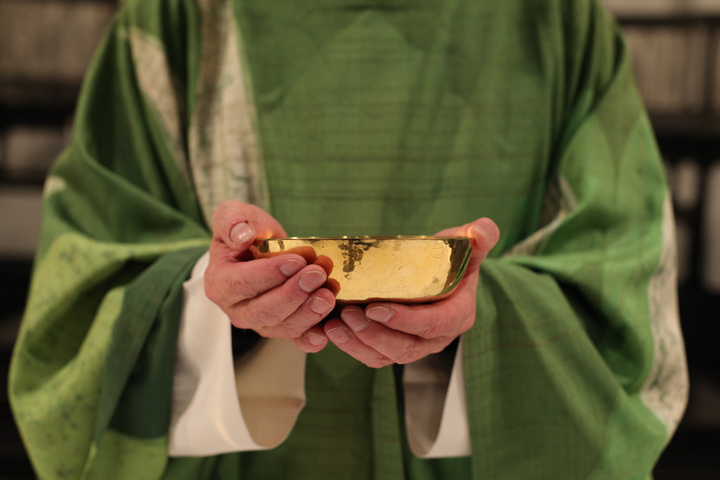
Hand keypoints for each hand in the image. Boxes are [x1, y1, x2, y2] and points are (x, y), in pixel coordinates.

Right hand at [204, 200, 334, 351]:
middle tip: (318, 274)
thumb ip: (231, 221)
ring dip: (309, 312)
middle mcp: (237, 309)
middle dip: (293, 294)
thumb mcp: (232, 215)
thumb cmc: (245, 231)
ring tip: (329, 292)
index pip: (242, 283)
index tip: (297, 260)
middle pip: (264, 311)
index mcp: (220, 282)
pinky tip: (326, 332)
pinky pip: (297, 340)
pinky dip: (312, 339)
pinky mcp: (283, 328)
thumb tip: (242, 234)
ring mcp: (261, 323)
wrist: (260, 247)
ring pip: (283, 327)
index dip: (270, 274)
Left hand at [322, 218, 499, 367]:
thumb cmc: (452, 258)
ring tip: (333, 324)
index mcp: (458, 314)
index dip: (405, 320)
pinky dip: (351, 346)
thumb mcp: (466, 244)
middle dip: (375, 334)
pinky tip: (329, 329)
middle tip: (347, 314)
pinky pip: (373, 356)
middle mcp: (437, 338)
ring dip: (358, 343)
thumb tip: (481, 231)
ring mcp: (414, 345)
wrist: (440, 275)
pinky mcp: (393, 347)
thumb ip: (477, 237)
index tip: (375, 307)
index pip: (434, 324)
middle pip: (407, 347)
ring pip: (386, 356)